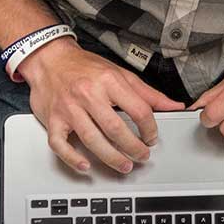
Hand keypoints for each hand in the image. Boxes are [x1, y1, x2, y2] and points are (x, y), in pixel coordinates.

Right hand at [18, 37, 185, 173]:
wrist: (49, 58)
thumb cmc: (84, 67)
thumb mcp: (120, 74)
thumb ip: (148, 93)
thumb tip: (174, 106)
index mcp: (109, 81)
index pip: (138, 110)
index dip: (150, 128)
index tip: (152, 137)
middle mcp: (88, 94)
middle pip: (115, 128)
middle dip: (133, 147)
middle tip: (142, 156)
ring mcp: (69, 108)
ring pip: (91, 138)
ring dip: (110, 157)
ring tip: (124, 165)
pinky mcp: (53, 119)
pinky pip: (59, 143)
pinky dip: (72, 157)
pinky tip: (85, 165)